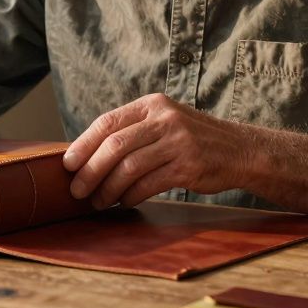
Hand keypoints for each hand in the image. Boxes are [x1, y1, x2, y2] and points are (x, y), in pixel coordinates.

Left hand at [62, 93, 253, 208]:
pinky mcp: (188, 166)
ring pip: (129, 168)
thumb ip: (133, 131)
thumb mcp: (164, 122)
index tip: (67, 165)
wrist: (240, 150)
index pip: (107, 123)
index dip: (83, 145)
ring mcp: (178, 142)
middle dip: (90, 171)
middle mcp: (164, 119)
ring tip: (98, 202)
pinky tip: (124, 202)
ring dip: (108, 189)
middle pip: (114, 146)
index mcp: (152, 105)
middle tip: (76, 190)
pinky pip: (148, 184)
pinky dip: (130, 196)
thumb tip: (87, 155)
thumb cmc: (192, 139)